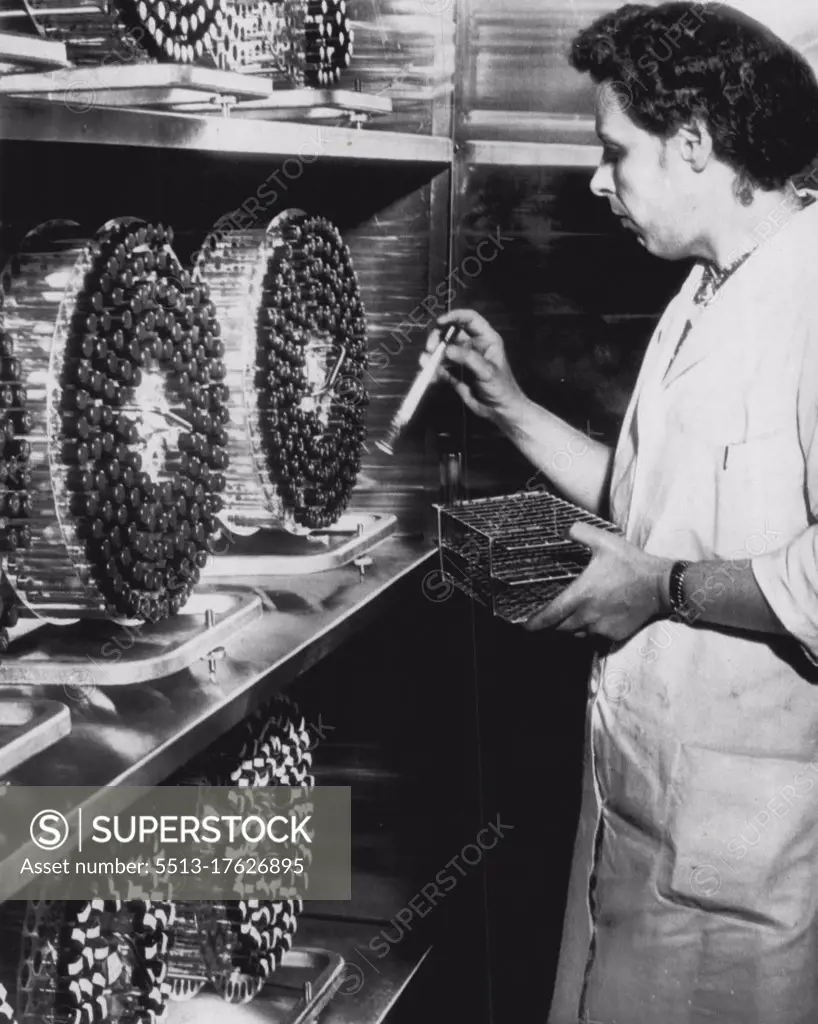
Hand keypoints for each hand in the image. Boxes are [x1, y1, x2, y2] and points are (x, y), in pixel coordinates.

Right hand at [421, 309, 525, 422]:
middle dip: (438, 339)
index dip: (455, 317)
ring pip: (443, 351)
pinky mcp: (455, 374)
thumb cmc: (502, 388)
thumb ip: (468, 358)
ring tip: (425, 364)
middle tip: (431, 349)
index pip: (470, 319)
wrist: (500, 411)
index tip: (440, 323)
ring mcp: (462, 360)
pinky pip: (441, 369)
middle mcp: (473, 347)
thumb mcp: (487, 371)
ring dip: (432, 356)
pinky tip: (430, 377)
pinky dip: (433, 371)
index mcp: (486, 340)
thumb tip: (447, 349)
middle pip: (451, 334)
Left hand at [524, 522, 673, 641]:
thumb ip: (580, 532)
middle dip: (552, 623)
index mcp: (581, 595)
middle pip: (560, 627)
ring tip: (573, 613)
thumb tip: (563, 529)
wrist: (661, 585)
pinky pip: (595, 636)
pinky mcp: (615, 635)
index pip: (549, 615)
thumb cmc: (631, 563)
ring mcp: (601, 628)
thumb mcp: (604, 541)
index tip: (526, 625)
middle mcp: (588, 616)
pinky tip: (596, 615)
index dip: (535, 622)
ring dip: (571, 626)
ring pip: (577, 633)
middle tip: (550, 615)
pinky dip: (591, 629)